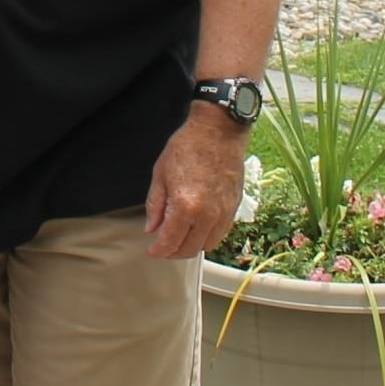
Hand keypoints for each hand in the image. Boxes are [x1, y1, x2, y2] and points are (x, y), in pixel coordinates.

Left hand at [145, 107, 248, 258]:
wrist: (217, 133)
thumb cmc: (187, 148)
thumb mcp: (160, 174)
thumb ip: (155, 205)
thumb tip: (151, 227)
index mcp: (186, 206)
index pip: (170, 241)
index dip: (159, 250)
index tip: (152, 252)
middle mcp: (207, 215)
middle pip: (190, 248)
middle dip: (174, 252)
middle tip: (162, 248)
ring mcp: (223, 213)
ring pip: (208, 245)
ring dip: (192, 247)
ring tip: (178, 240)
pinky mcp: (233, 209)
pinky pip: (221, 234)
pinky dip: (207, 238)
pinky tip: (197, 231)